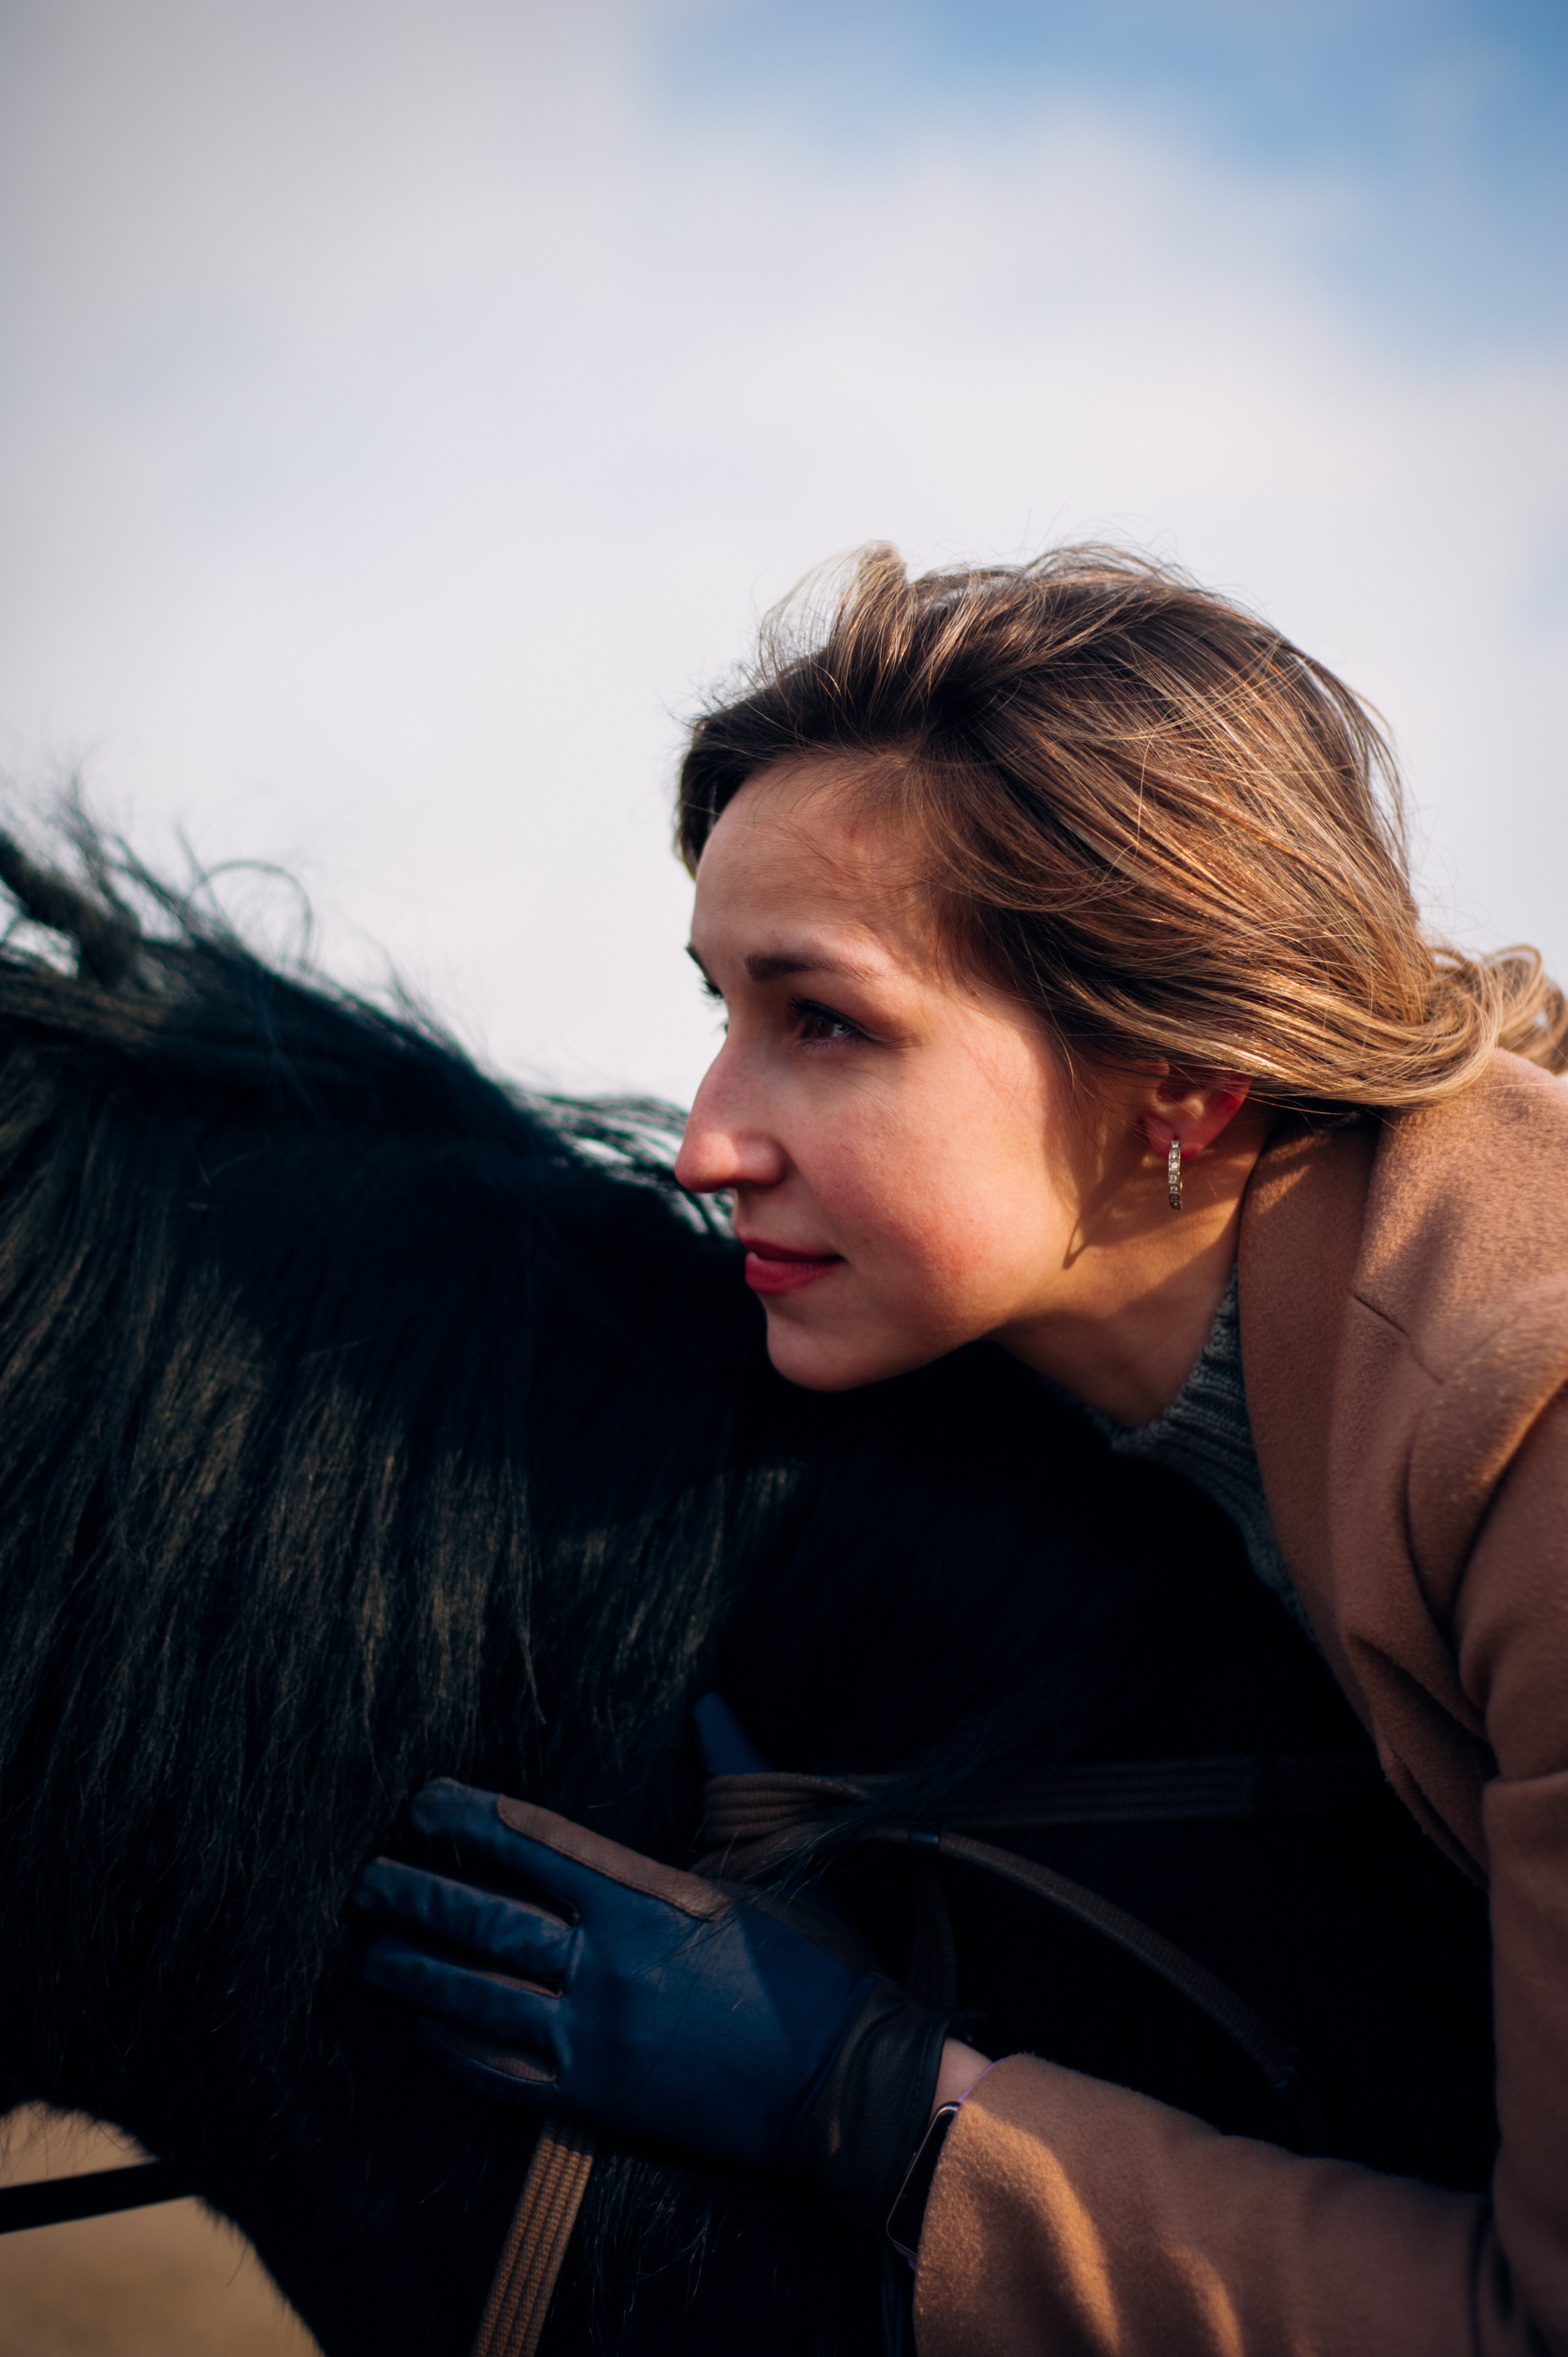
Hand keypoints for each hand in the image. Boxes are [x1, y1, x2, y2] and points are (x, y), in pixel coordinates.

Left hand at [354, 1780, 951, 2231]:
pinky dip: (453, 2043)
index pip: (537, 1843)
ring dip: (417, 1968)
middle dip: (420, 1894)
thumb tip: (711, 1704)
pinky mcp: (598, 2097)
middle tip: (369, 1878)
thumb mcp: (778, 1861)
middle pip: (488, 1918)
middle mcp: (610, 1962)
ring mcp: (598, 2033)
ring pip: (478, 1993)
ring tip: (372, 1951)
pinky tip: (422, 2026)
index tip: (425, 1802)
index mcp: (651, 1897)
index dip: (471, 1820)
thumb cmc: (817, 1966)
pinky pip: (501, 2068)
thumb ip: (734, 1775)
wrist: (847, 2083)